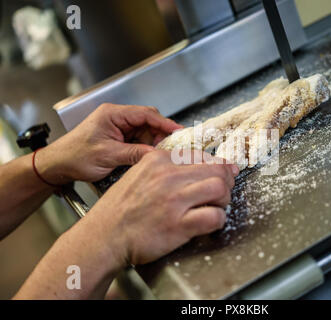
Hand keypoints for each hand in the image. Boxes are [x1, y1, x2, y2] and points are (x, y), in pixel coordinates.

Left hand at [35, 104, 182, 183]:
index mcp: (113, 114)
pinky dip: (145, 147)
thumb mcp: (108, 155)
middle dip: (161, 134)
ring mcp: (118, 127)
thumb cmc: (74, 156)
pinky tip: (149, 156)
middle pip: (148, 122)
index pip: (146, 114)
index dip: (165, 123)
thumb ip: (135, 153)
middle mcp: (116, 118)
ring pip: (145, 132)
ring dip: (153, 143)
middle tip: (172, 147)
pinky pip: (138, 140)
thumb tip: (157, 155)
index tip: (179, 131)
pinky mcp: (118, 138)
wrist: (57, 165)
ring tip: (161, 155)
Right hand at [77, 149, 238, 266]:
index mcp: (159, 160)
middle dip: (226, 181)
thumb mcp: (139, 175)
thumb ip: (165, 167)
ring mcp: (174, 200)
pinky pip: (215, 216)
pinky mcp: (178, 225)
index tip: (224, 173)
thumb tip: (197, 166)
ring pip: (220, 188)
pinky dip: (219, 219)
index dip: (219, 166)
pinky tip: (211, 221)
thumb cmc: (120, 209)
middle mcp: (168, 176)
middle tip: (224, 192)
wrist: (103, 236)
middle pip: (216, 169)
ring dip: (224, 199)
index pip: (202, 156)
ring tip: (217, 206)